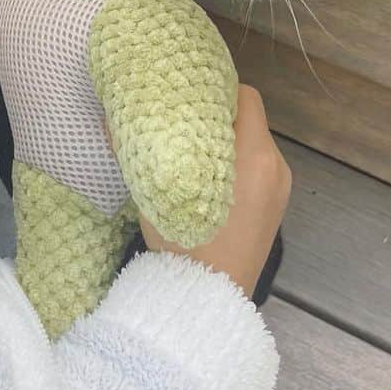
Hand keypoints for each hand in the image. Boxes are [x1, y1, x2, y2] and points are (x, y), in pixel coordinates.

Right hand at [139, 85, 291, 298]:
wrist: (208, 299)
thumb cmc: (184, 241)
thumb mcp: (154, 189)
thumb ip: (135, 147)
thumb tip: (110, 113)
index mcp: (254, 154)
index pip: (244, 96)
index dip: (217, 90)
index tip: (190, 95)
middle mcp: (275, 166)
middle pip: (249, 120)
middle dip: (218, 117)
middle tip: (185, 120)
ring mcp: (280, 189)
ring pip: (253, 145)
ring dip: (228, 142)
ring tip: (195, 152)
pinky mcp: (277, 209)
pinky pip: (258, 170)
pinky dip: (238, 166)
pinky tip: (210, 181)